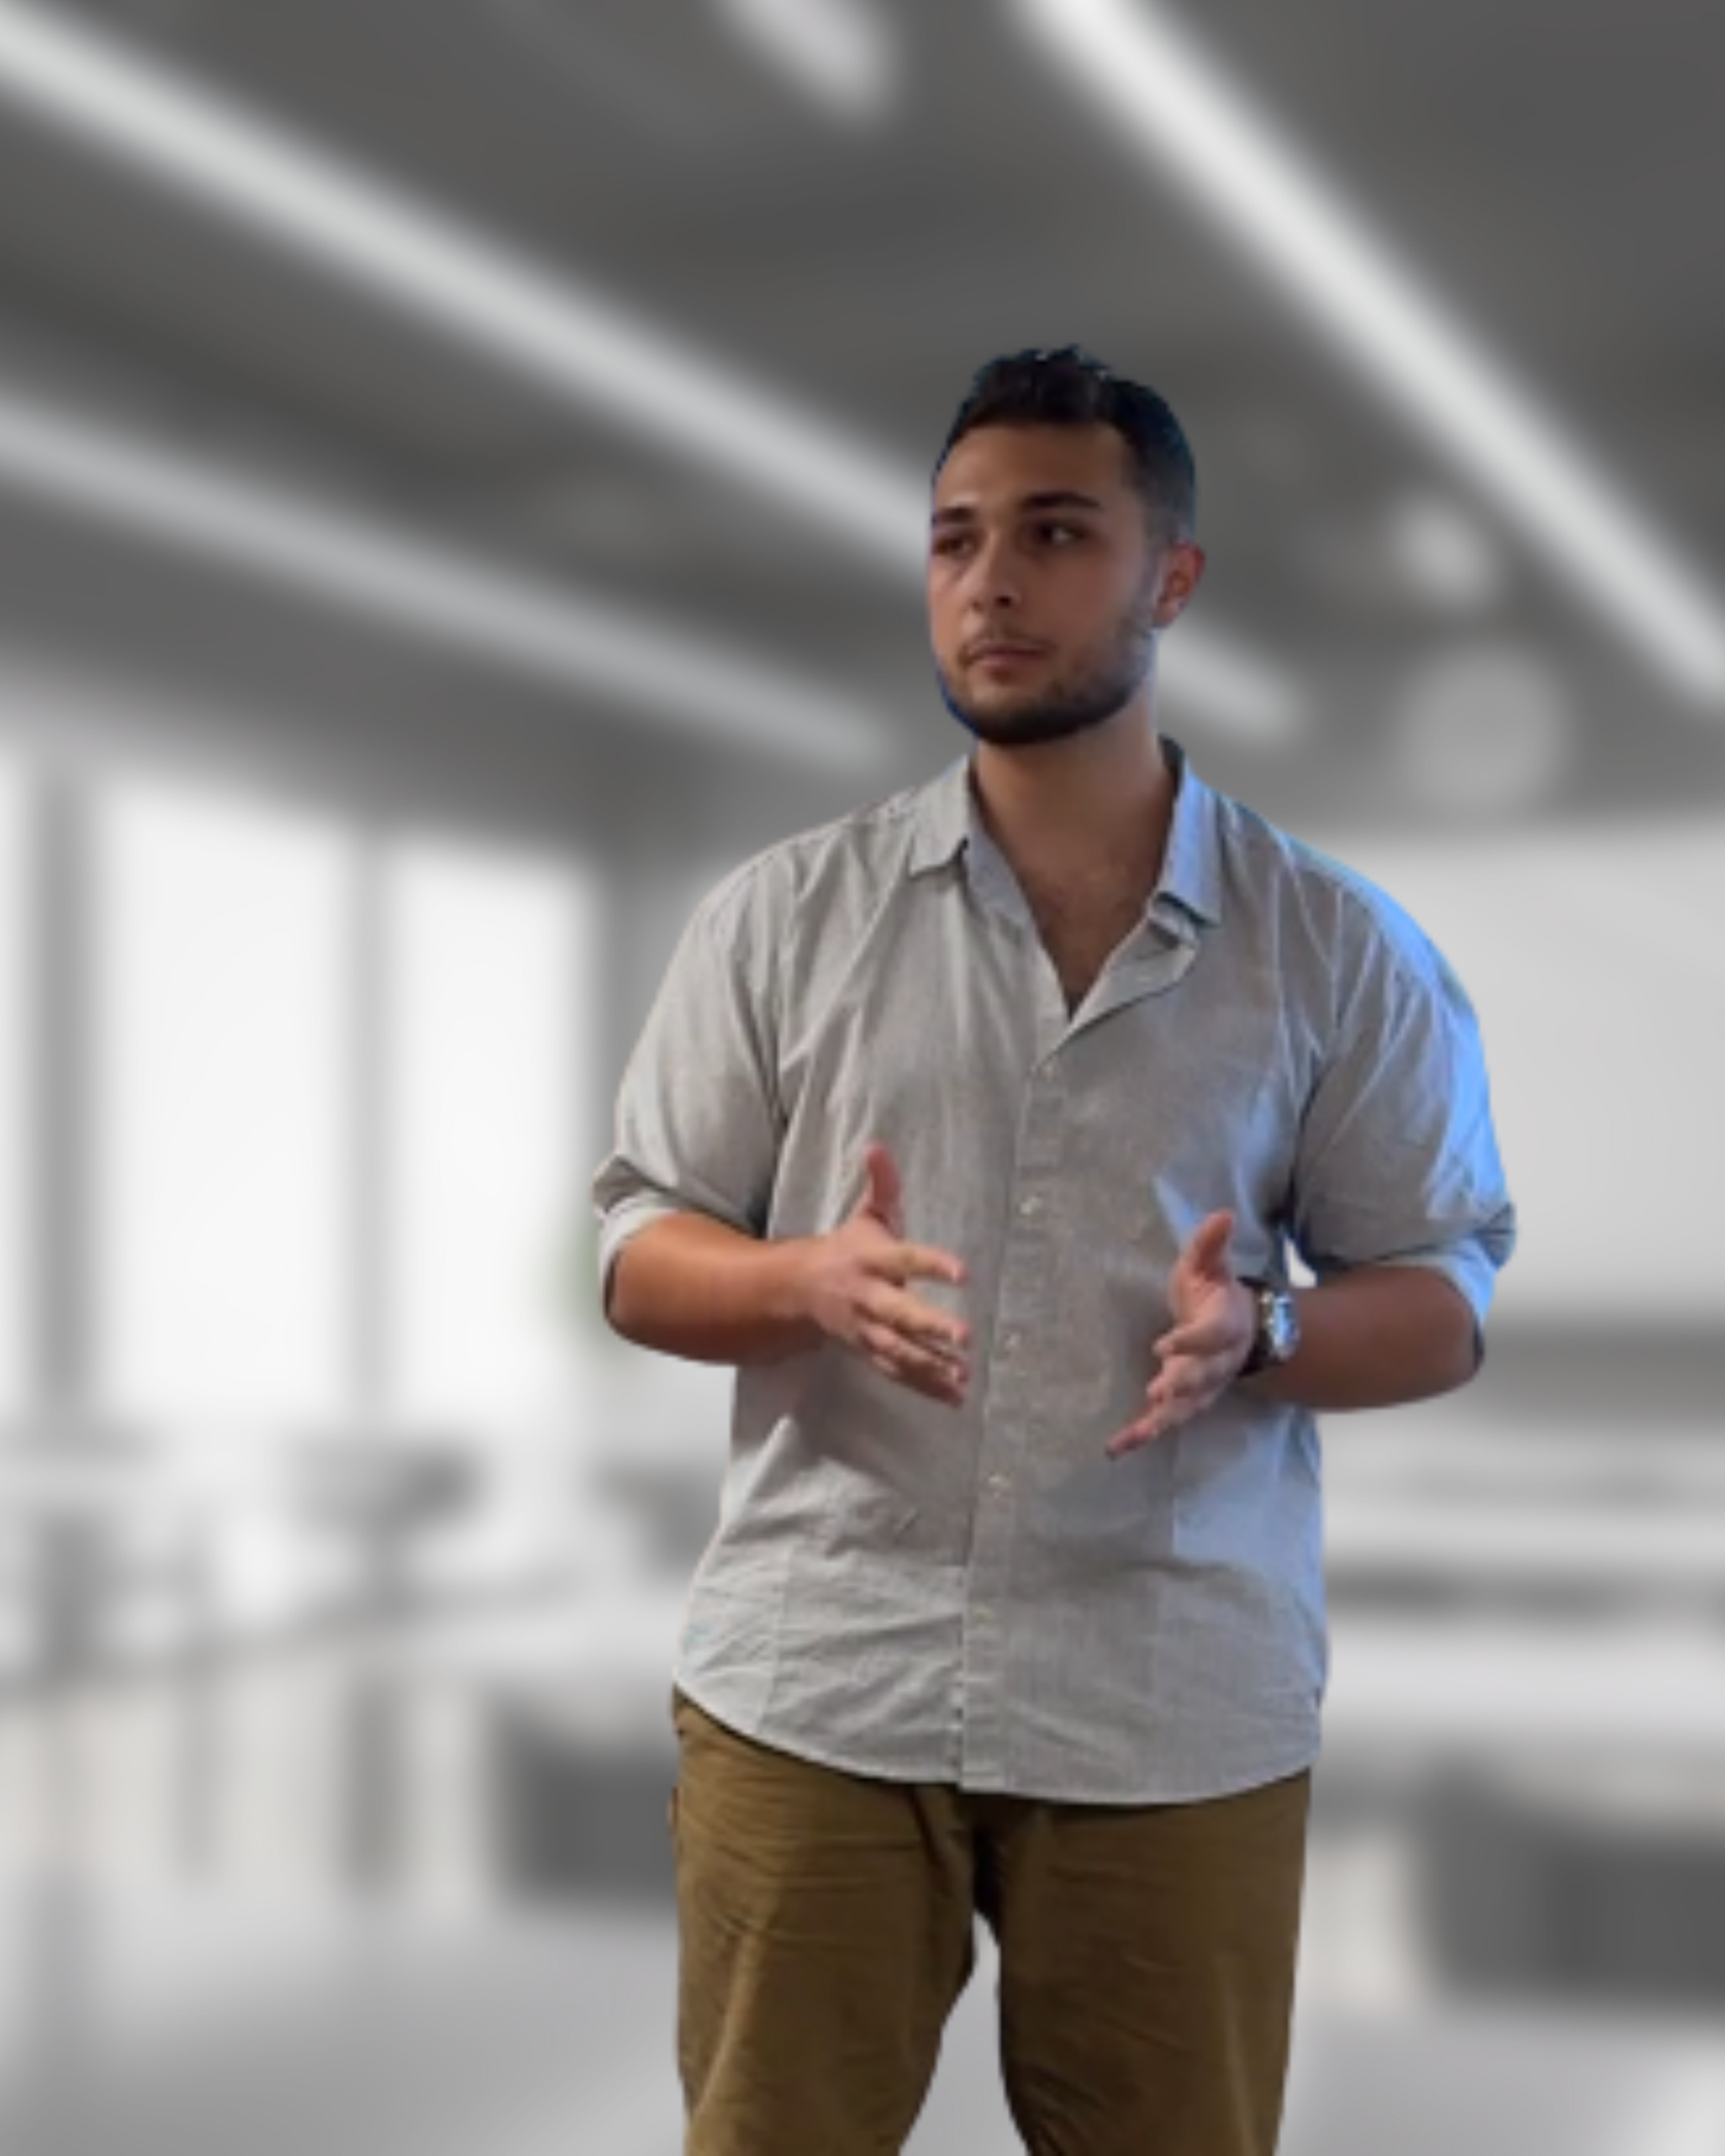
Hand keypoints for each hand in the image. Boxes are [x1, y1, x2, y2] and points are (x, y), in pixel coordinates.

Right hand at [799, 1141, 970, 1408]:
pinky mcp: (871, 1352)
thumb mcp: (865, 1215)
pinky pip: (899, 1372)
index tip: (964, 1272)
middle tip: (966, 1336)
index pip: (906, 1259)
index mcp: (872, 1260)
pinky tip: (957, 1395)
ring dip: (931, 1364)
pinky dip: (927, 1386)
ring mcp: (868, 1330)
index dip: (933, 1265)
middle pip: (900, 1314)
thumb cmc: (847, 1249)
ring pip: (899, 1350)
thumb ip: (881, 1183)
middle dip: (931, 1326)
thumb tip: (877, 1146)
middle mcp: (869, 1298)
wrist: (800, 1291)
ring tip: (964, 1373)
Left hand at [1104, 1210, 1255, 1458]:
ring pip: (1185, 1408)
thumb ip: (1212, 1244)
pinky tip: (1116, 1448)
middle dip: (1179, 1384)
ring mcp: (1201, 1388)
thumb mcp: (1211, 1265)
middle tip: (1157, 1390)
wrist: (1242, 1331)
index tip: (1163, 1344)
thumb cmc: (1215, 1294)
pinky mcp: (1184, 1403)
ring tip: (1136, 1434)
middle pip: (1200, 1377)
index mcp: (1222, 1327)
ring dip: (1161, 1420)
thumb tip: (1222, 1214)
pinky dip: (1142, 1436)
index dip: (1188, 1340)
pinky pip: (1165, 1422)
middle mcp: (1215, 1364)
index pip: (1207, 1336)